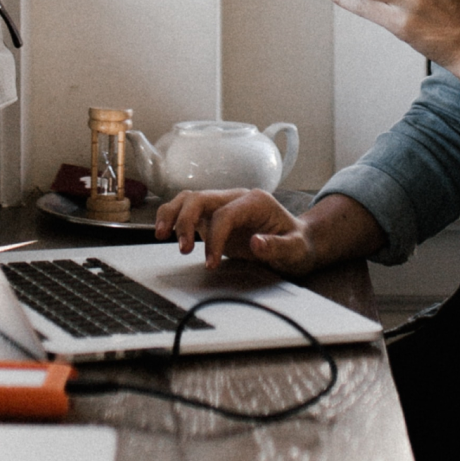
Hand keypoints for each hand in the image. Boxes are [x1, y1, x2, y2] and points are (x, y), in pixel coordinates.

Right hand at [154, 189, 319, 273]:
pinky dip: (173, 218)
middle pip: (200, 198)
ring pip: (189, 199)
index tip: (211, 262)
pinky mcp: (213, 217)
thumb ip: (278, 246)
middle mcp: (236, 198)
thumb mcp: (297, 249)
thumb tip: (256, 243)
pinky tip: (164, 232)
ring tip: (160, 234)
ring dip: (172, 215)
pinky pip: (187, 210)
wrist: (299, 242)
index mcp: (255, 202)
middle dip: (185, 221)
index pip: (225, 214)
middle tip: (182, 248)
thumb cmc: (298, 244)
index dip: (214, 238)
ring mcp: (222, 205)